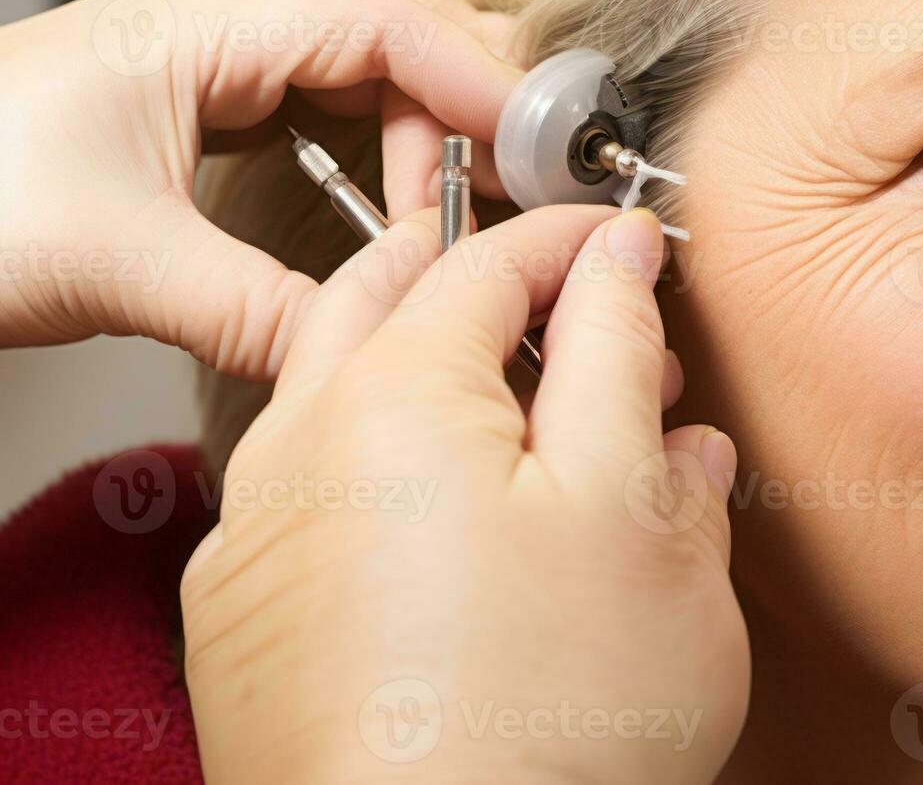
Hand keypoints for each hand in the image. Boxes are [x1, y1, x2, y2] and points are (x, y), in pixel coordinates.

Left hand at [0, 0, 519, 377]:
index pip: (391, 24)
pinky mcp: (225, 86)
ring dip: (440, 112)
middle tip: (531, 173)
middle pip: (405, 13)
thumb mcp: (124, 266)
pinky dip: (395, 129)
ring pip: (380, 45)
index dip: (480, 84)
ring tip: (480, 194)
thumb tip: (364, 352)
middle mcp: (231, 12)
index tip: (539, 154)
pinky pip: (342, 84)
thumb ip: (260, 314)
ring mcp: (229, 42)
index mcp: (213, 20)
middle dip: (478, 87)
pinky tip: (410, 188)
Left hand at [179, 205, 749, 783]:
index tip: (621, 244)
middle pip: (385, 298)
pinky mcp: (247, 611)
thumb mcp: (633, 508)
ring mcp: (258, 534)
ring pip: (340, 388)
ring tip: (516, 394)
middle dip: (473, 272)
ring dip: (425, 359)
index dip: (568, 239)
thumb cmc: (549, 725)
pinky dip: (383, 450)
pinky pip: (314, 482)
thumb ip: (618, 354)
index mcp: (391, 396)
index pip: (486, 261)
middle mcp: (296, 449)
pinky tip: (449, 503)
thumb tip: (618, 262)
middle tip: (552, 285)